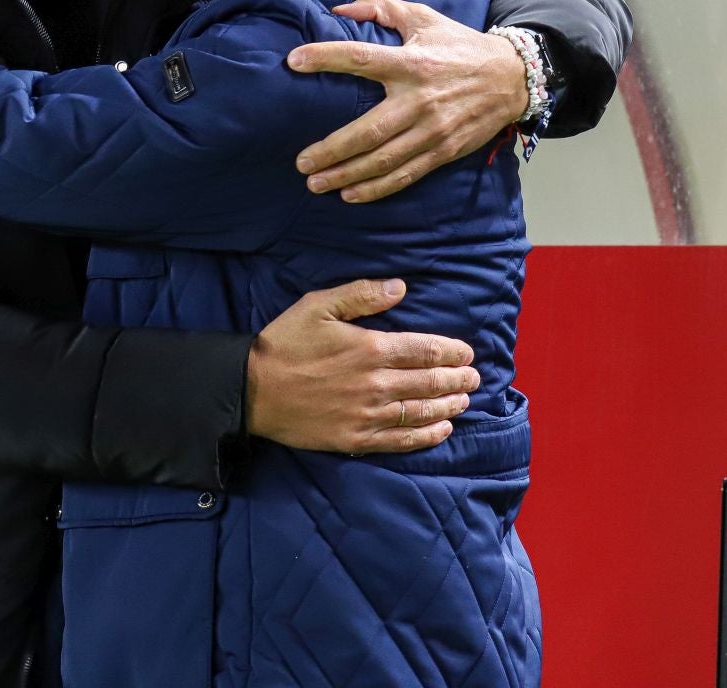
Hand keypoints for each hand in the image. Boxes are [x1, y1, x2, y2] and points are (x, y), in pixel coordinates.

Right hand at [245, 278, 478, 454]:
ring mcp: (368, 415)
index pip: (427, 350)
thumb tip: (401, 287)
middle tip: (474, 378)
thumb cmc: (285, 343)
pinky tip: (442, 430)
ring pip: (422, 411)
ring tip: (464, 401)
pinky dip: (427, 435)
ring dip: (449, 406)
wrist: (252, 390)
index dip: (453, 352)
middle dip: (458, 380)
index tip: (467, 354)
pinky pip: (401, 440)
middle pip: (431, 382)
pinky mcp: (356, 439)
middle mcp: (377, 383)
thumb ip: (361, 295)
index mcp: (371, 347)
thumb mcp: (318, 305)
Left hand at [286, 0, 525, 203]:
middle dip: (331, 149)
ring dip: (347, 174)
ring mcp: (433, 130)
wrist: (512, 78)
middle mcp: (419, 99)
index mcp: (411, 62)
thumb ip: (382, 7)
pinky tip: (351, 194)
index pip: (361, 57)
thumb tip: (341, 8)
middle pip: (368, 130)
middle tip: (300, 162)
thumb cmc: (460, 46)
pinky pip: (406, 174)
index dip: (326, 57)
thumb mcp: (424, 18)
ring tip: (316, 183)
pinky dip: (378, 188)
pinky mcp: (444, 151)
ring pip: (384, 159)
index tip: (293, 61)